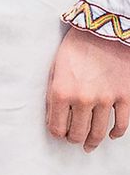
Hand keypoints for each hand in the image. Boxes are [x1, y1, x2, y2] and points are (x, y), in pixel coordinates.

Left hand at [46, 25, 129, 150]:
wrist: (103, 29)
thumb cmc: (76, 47)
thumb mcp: (55, 68)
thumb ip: (53, 94)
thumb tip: (54, 118)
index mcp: (61, 92)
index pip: (56, 128)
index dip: (58, 134)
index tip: (60, 133)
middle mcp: (83, 100)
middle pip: (77, 134)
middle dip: (74, 139)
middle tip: (74, 139)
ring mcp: (105, 99)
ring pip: (98, 133)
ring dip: (92, 142)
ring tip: (89, 144)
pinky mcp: (124, 96)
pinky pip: (121, 124)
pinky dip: (116, 133)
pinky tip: (111, 135)